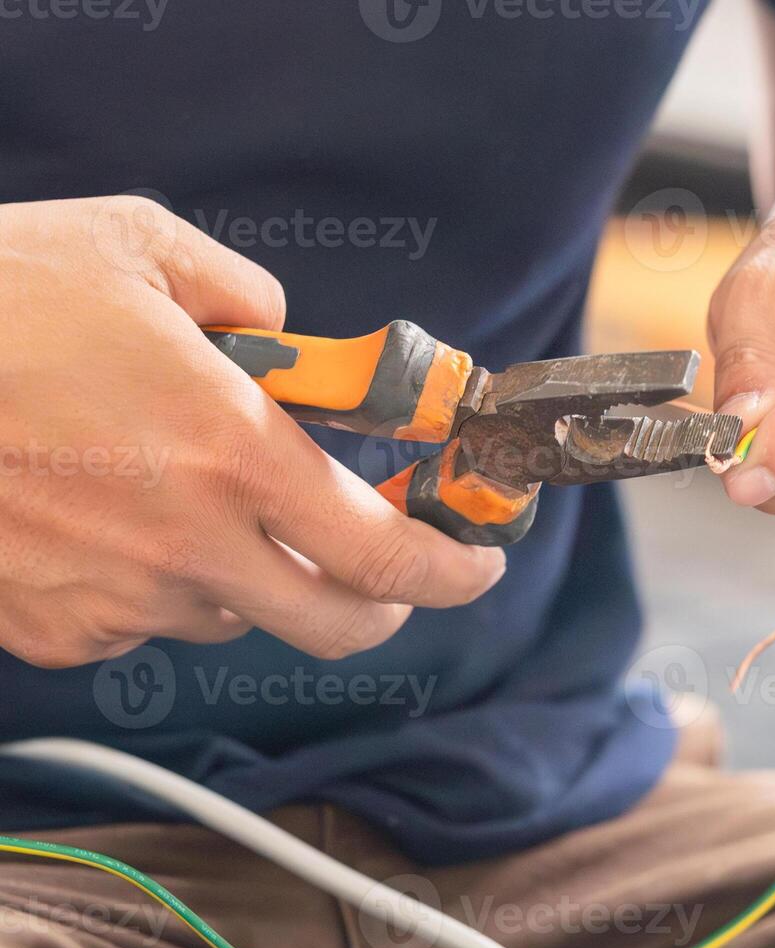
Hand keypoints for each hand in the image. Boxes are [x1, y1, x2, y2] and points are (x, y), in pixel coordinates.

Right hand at [0, 197, 503, 667]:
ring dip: (252, 571)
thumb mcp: (144, 249)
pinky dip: (159, 586)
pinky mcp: (54, 628)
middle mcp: (189, 543)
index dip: (452, 567)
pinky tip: (115, 520)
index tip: (477, 558)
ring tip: (198, 496)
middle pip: (337, 624)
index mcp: (235, 452)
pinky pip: (143, 624)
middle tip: (382, 564)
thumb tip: (289, 335)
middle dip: (382, 600)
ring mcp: (119, 596)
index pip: (387, 552)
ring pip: (234, 615)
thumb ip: (248, 297)